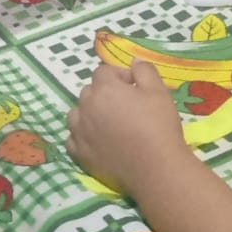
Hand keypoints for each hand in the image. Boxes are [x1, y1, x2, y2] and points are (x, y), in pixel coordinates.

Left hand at [67, 61, 193, 196]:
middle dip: (105, 93)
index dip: (120, 76)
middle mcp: (86, 107)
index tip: (135, 88)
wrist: (156, 168)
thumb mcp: (159, 91)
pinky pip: (72, 138)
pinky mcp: (80, 154)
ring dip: (89, 113)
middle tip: (126, 106)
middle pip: (89, 91)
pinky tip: (97, 140)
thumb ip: (144, 70)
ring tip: (108, 123)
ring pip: (77, 113)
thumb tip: (133, 62)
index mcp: (104, 89)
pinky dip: (82, 135)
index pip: (104, 72)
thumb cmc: (158, 126)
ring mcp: (80, 132)